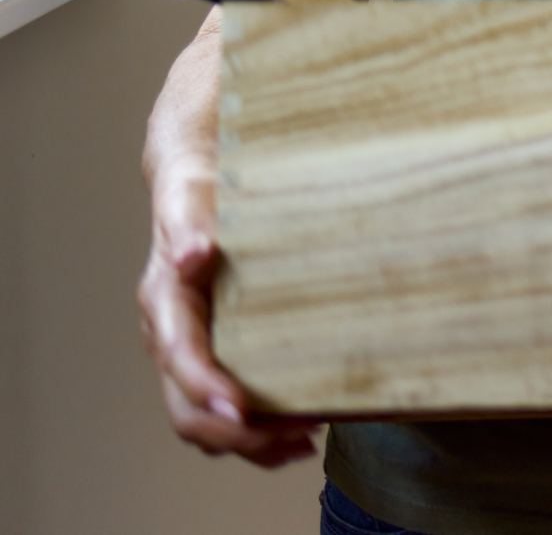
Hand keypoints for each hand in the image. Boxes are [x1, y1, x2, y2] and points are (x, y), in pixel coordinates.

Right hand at [137, 159, 318, 466]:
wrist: (198, 189)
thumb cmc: (198, 194)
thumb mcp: (193, 199)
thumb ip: (191, 224)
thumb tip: (194, 252)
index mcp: (166, 305)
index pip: (180, 359)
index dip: (206, 388)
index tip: (241, 408)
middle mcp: (173, 339)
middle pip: (188, 409)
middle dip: (236, 432)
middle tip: (294, 434)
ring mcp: (193, 354)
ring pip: (206, 421)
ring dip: (250, 443)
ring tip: (304, 440)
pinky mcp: (217, 358)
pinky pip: (226, 411)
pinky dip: (257, 433)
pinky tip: (298, 432)